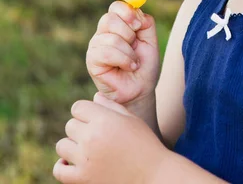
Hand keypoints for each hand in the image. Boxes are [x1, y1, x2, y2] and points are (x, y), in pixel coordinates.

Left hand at [53, 94, 168, 183]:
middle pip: (70, 125)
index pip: (78, 107)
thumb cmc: (145, 143)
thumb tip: (94, 98)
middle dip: (81, 128)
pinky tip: (72, 163)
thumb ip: (110, 106)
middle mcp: (91, 137)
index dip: (86, 112)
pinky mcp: (83, 179)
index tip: (95, 119)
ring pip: (62, 145)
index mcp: (104, 120)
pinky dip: (62, 166)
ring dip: (72, 146)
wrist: (153, 174)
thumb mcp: (131, 119)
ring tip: (87, 149)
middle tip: (96, 135)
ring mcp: (85, 160)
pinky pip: (59, 170)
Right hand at [86, 1, 159, 105]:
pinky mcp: (92, 61)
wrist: (141, 89)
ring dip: (129, 52)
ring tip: (134, 62)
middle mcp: (103, 32)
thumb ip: (146, 22)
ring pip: (111, 38)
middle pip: (110, 18)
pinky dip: (123, 60)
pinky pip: (106, 52)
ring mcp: (95, 46)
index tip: (138, 25)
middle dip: (129, 33)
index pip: (116, 7)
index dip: (127, 12)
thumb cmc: (144, 65)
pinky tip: (129, 67)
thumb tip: (136, 11)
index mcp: (117, 24)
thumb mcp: (151, 40)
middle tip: (135, 45)